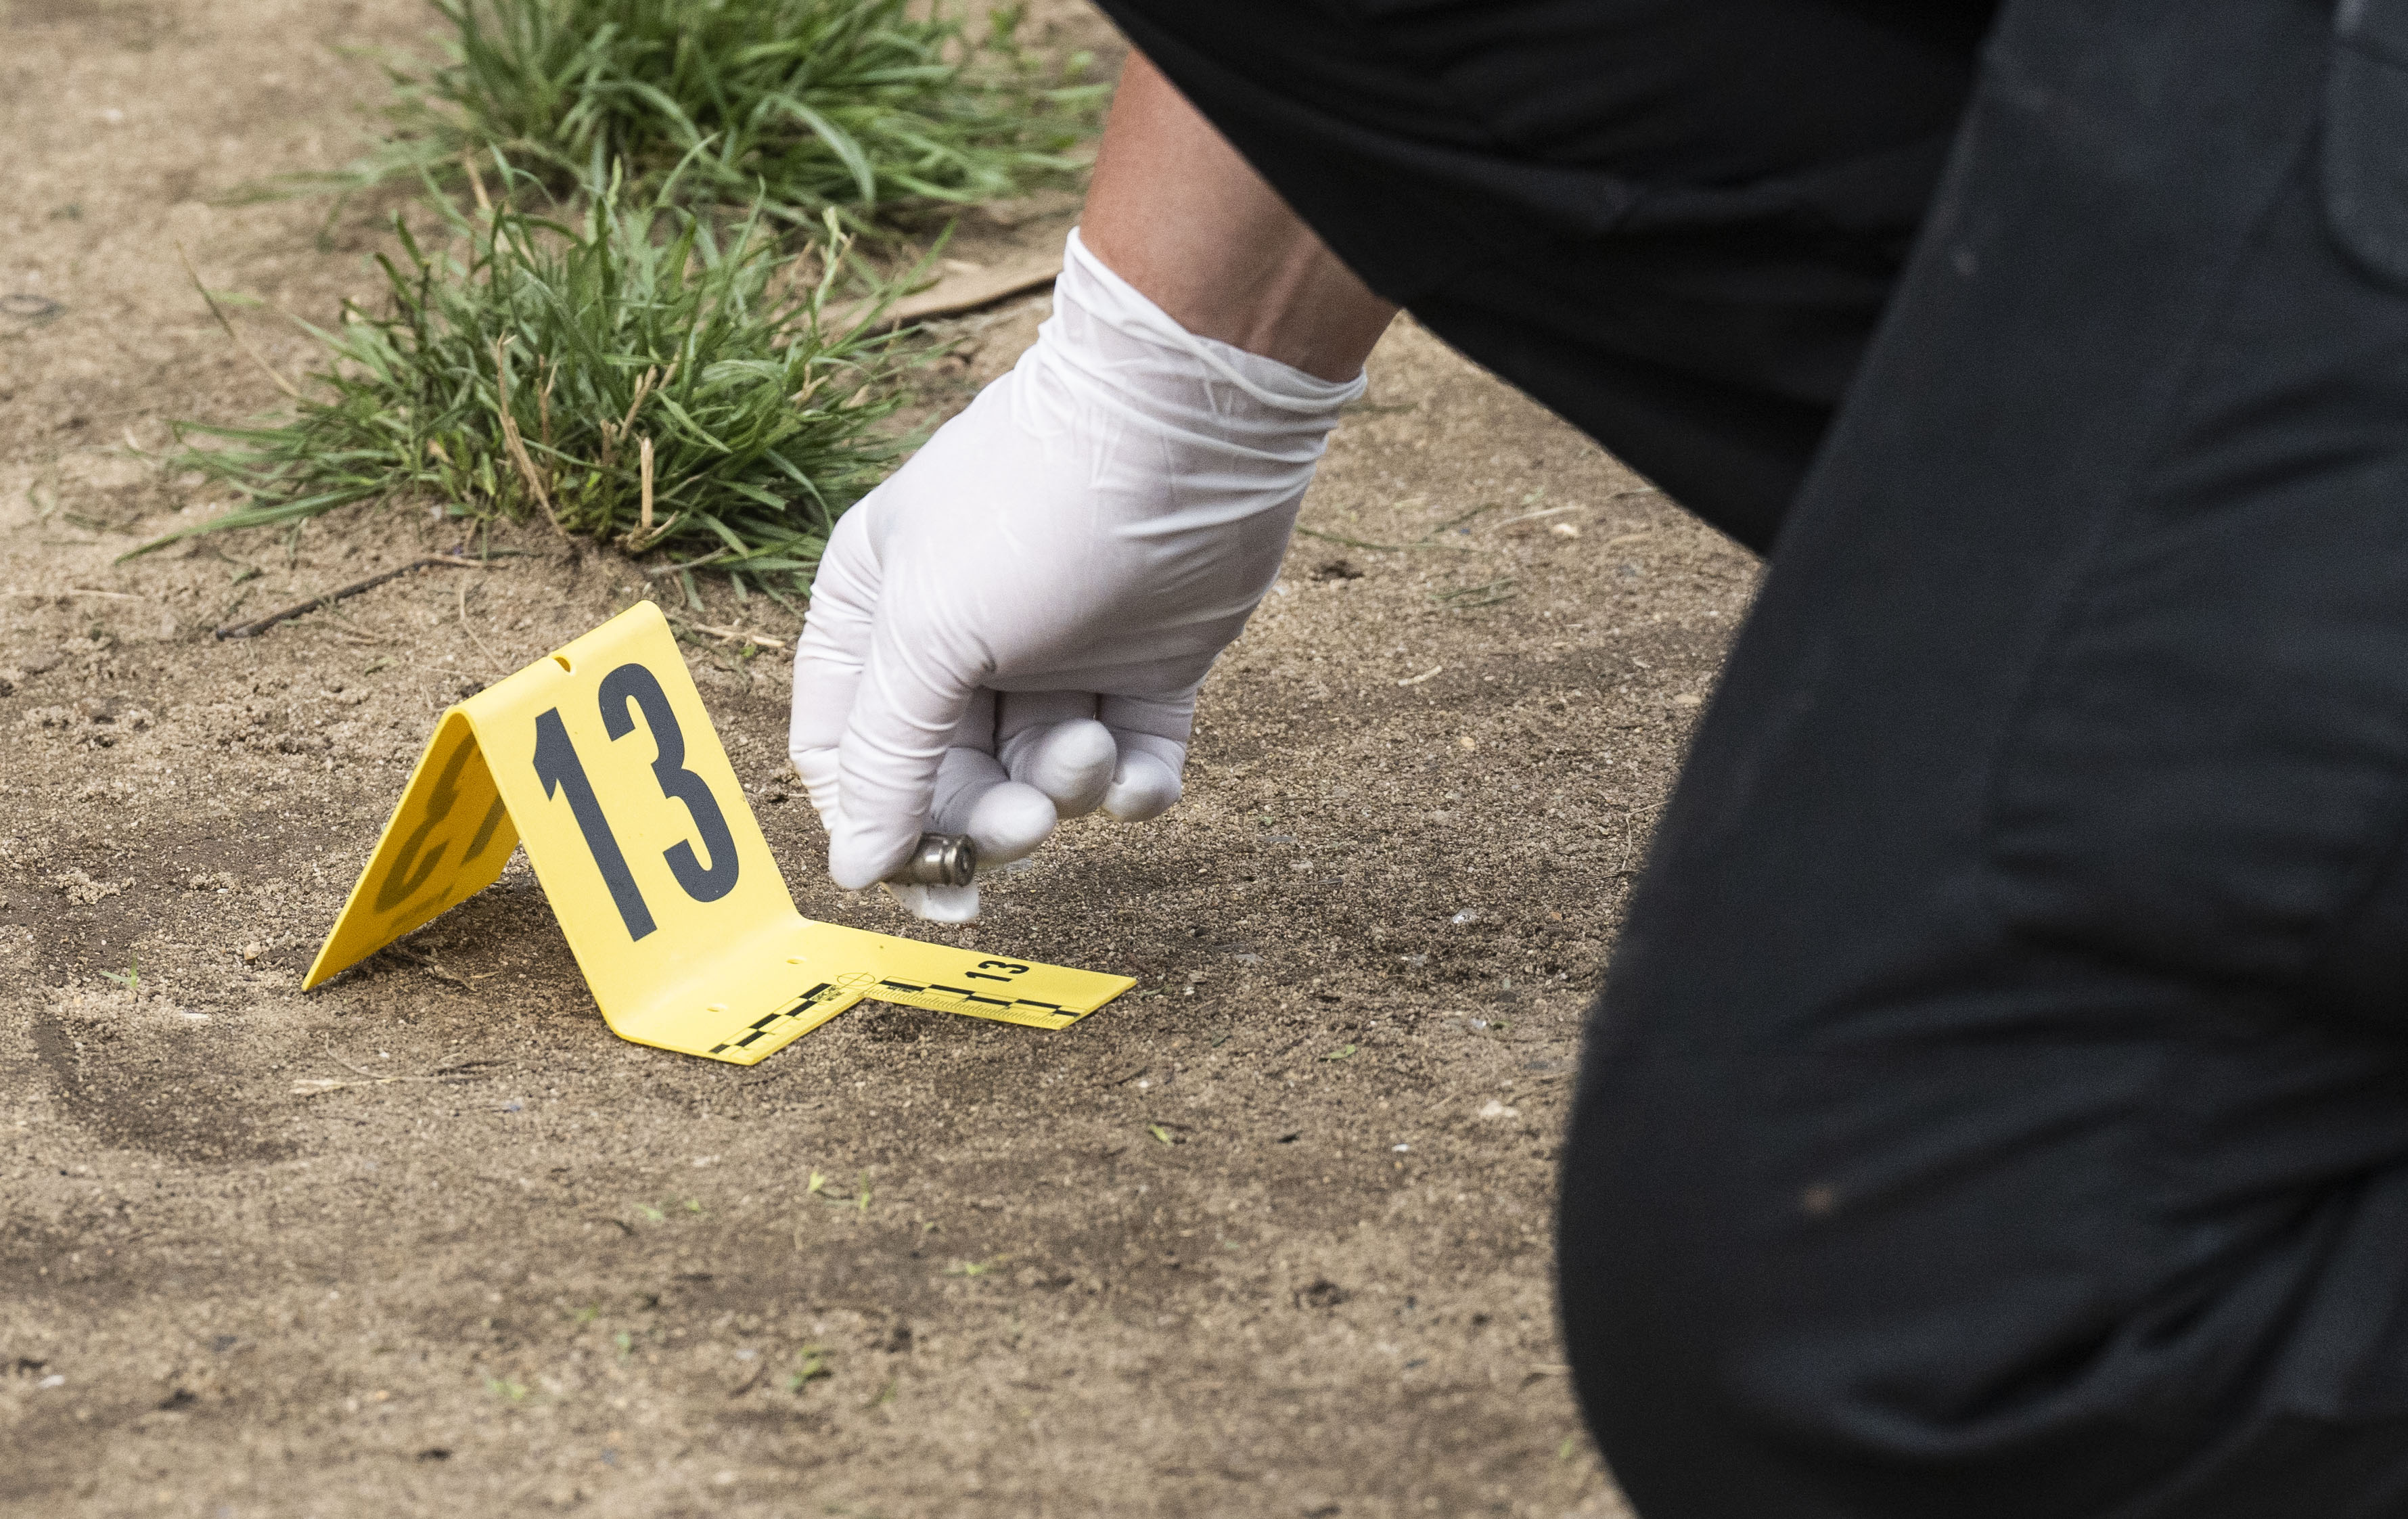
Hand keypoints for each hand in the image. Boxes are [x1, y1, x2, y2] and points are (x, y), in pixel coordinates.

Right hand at [788, 228, 1362, 919]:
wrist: (1186, 430)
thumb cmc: (1030, 506)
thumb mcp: (927, 629)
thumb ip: (886, 754)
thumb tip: (857, 870)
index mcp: (878, 613)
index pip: (849, 755)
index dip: (882, 826)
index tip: (933, 878)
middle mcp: (960, 640)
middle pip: (951, 781)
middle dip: (991, 813)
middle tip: (1030, 824)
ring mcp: (1056, 657)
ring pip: (1043, 778)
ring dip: (1068, 785)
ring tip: (1093, 746)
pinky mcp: (1143, 671)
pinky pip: (1129, 765)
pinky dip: (1136, 786)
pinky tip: (1144, 774)